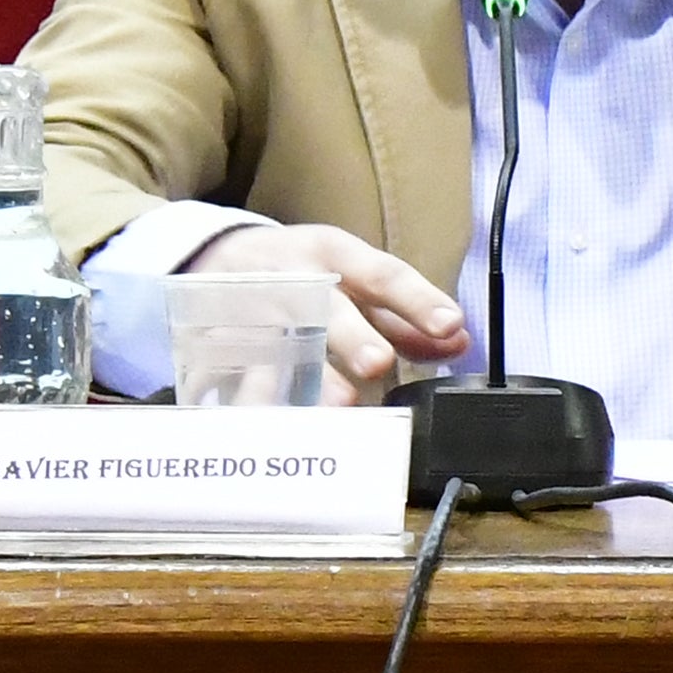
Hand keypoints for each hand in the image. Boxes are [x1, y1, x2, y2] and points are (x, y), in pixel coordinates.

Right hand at [201, 219, 470, 400]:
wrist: (214, 253)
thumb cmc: (302, 271)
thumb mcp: (351, 278)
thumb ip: (404, 314)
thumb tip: (458, 340)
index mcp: (333, 254)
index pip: (382, 274)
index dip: (416, 299)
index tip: (450, 324)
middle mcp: (294, 275)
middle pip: (324, 305)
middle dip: (351, 334)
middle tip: (378, 363)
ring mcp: (253, 306)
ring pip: (278, 341)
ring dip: (306, 375)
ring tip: (337, 404)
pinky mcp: (219, 336)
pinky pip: (233, 368)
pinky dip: (250, 395)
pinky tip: (270, 419)